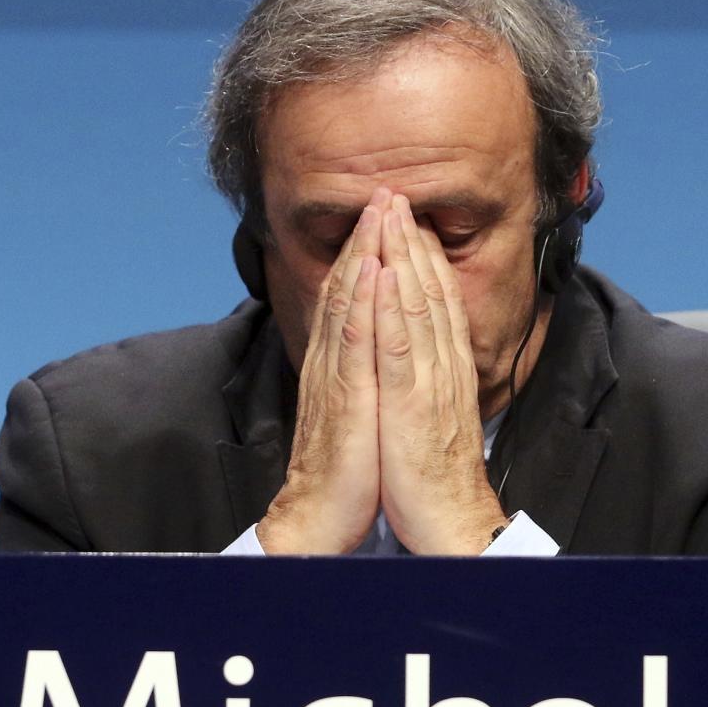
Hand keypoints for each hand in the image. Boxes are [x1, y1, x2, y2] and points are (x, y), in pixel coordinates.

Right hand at [257, 191, 388, 552]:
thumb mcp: (358, 411)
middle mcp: (334, 363)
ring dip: (364, 253)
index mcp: (340, 366)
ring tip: (379, 211)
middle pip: (348, 290)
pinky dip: (361, 302)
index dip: (366, 254)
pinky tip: (369, 270)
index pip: (352, 299)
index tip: (384, 216)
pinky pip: (354, 342)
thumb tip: (374, 349)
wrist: (323, 515)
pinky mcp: (345, 399)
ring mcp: (337, 377)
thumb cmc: (347, 469)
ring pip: (349, 303)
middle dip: (366, 238)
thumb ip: (361, 375)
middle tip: (383, 191)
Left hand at [375, 195, 505, 553]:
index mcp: (447, 369)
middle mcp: (442, 366)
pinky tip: (381, 272)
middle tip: (396, 193)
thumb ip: (428, 378)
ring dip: (400, 255)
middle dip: (410, 239)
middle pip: (428, 292)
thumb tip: (421, 354)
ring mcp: (428, 381)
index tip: (408, 218)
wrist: (448, 519)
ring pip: (415, 306)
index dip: (422, 256)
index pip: (437, 301)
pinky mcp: (409, 402)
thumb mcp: (433, 413)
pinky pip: (397, 345)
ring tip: (389, 211)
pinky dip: (389, 305)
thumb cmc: (434, 474)